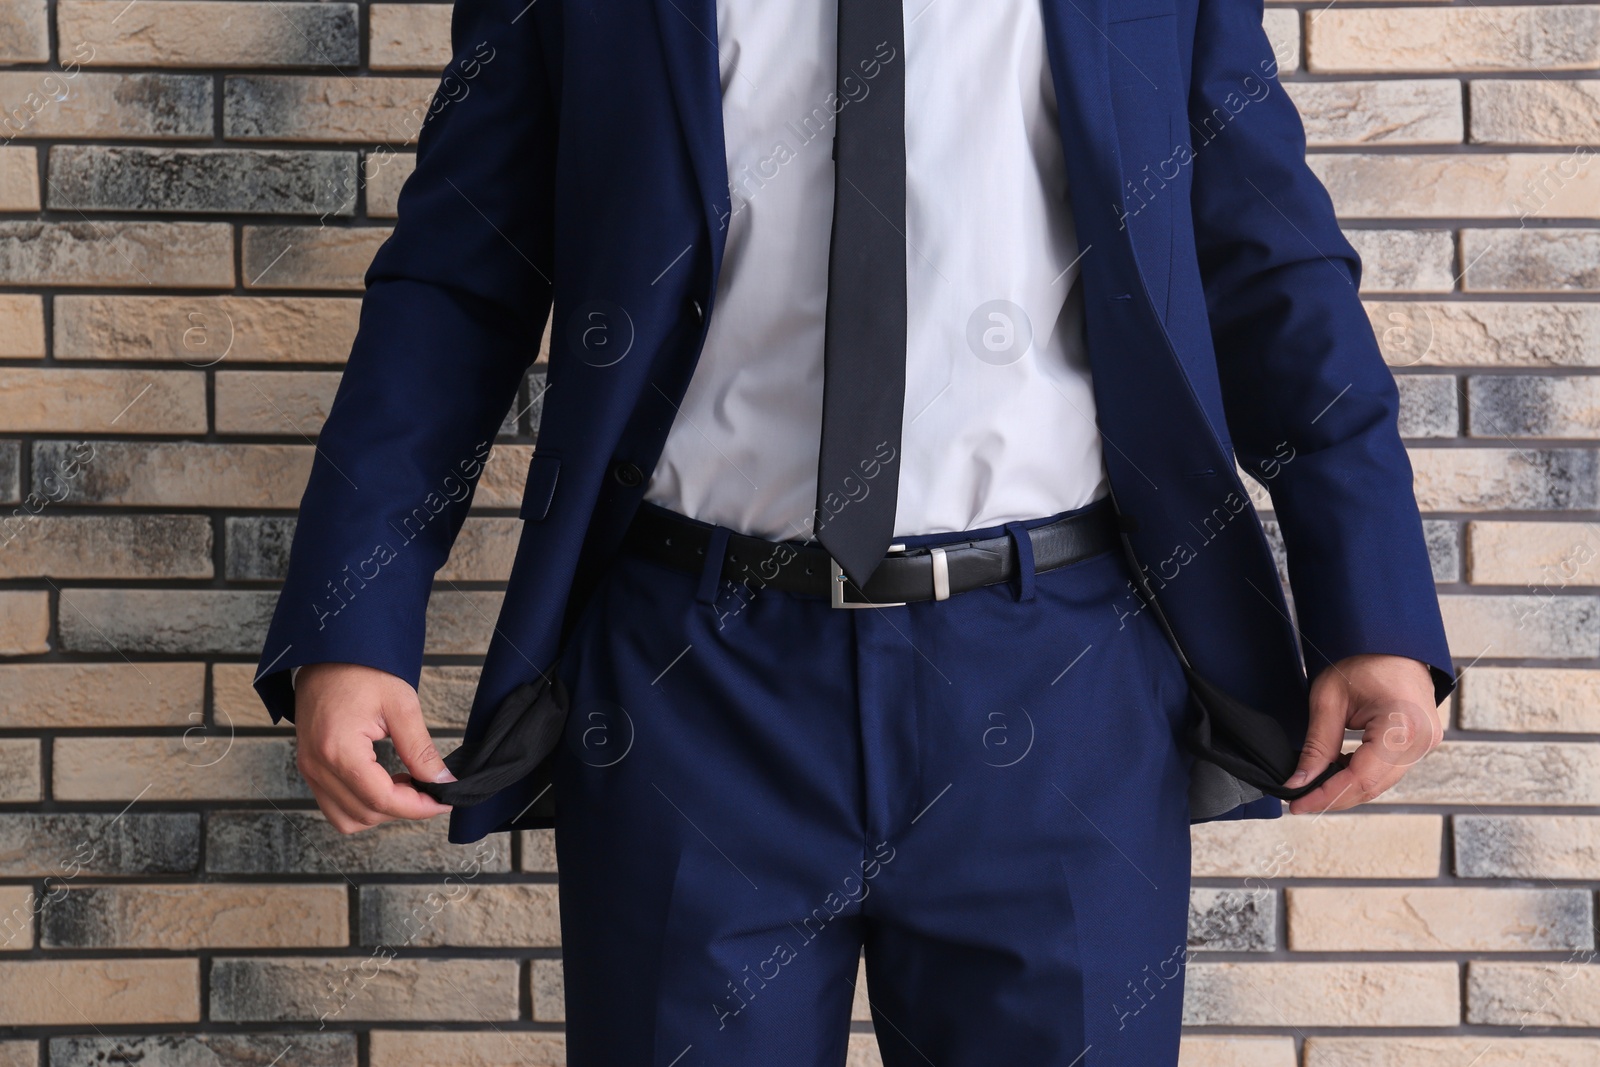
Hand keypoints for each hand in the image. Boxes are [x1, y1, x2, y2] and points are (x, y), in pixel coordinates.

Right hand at [292, 662, 454, 832]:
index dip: (417, 807)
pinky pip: (334, 805)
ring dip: (381, 811)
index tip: (442, 801)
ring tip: (406, 784)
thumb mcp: (401, 705)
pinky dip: (362, 805)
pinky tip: (384, 782)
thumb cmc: (363, 671)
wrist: (330, 653)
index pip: (382, 800)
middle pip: (365, 814)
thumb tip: (442, 782)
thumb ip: (421, 750)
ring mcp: (309, 769)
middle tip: (428, 788)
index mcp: (338, 750)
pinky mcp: (309, 767)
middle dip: (402, 808)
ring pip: (347, 819)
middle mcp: (317, 766)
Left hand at [1285, 654, 1442, 814]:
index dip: (1327, 796)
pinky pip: (1387, 771)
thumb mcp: (1328, 699)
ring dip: (1346, 789)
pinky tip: (1334, 774)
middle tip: (1299, 801)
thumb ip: (1317, 746)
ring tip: (1311, 788)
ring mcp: (1427, 742)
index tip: (1297, 804)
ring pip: (1381, 783)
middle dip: (1334, 797)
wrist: (1390, 641)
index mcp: (1403, 725)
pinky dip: (1360, 776)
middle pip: (1373, 786)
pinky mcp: (1421, 743)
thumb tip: (1299, 782)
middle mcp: (1422, 739)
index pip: (1361, 777)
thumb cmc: (1362, 658)